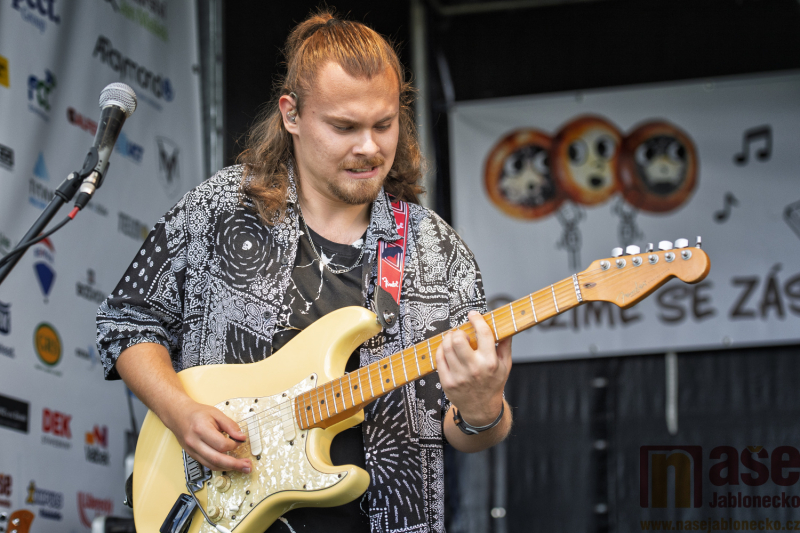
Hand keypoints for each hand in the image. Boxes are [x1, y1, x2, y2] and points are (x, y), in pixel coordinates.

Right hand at [165, 398, 251, 472]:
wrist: (179, 415)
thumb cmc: (197, 413)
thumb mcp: (216, 413)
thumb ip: (230, 425)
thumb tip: (241, 437)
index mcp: (201, 429)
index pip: (221, 444)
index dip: (234, 444)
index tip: (239, 441)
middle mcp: (195, 443)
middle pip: (217, 459)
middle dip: (234, 464)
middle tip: (247, 466)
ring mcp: (193, 451)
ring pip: (212, 465)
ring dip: (229, 468)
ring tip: (242, 467)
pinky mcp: (193, 455)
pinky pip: (208, 464)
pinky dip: (220, 466)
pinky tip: (229, 465)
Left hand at [436, 310, 511, 425]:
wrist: (481, 409)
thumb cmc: (493, 384)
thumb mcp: (506, 366)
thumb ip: (505, 345)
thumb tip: (505, 327)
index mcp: (490, 362)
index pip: (483, 334)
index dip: (477, 320)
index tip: (473, 314)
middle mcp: (475, 369)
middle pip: (459, 340)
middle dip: (459, 332)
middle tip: (461, 333)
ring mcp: (459, 376)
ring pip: (446, 347)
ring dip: (448, 339)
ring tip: (453, 340)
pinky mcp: (447, 382)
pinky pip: (439, 359)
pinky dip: (441, 350)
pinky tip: (447, 350)